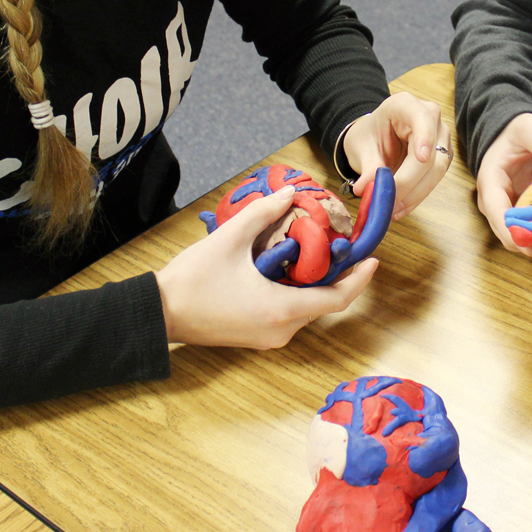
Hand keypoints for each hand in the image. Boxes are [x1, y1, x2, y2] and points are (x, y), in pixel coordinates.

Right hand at [157, 186, 376, 348]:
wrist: (159, 313)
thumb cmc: (193, 280)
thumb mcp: (230, 239)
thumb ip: (263, 213)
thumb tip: (290, 194)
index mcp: (281, 310)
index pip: (336, 299)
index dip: (359, 279)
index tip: (372, 259)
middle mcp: (281, 330)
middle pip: (323, 304)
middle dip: (338, 276)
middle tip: (344, 247)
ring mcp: (268, 337)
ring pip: (305, 309)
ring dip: (314, 284)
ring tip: (318, 252)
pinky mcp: (256, 336)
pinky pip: (288, 314)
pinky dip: (296, 293)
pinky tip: (289, 268)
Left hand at [342, 93, 451, 219]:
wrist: (374, 139)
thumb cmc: (369, 136)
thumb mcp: (362, 147)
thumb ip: (368, 166)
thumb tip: (369, 188)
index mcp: (405, 105)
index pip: (421, 118)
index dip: (424, 138)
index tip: (422, 158)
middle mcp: (429, 118)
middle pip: (431, 153)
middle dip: (410, 181)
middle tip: (390, 201)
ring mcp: (439, 137)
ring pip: (437, 170)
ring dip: (415, 193)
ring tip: (393, 209)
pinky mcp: (442, 156)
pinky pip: (434, 180)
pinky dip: (417, 196)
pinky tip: (401, 207)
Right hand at [475, 112, 531, 254]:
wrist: (515, 133)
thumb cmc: (518, 130)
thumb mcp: (530, 128)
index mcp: (490, 182)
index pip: (496, 213)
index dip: (511, 233)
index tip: (530, 249)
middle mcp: (494, 201)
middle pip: (507, 231)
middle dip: (530, 242)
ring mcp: (507, 207)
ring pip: (519, 233)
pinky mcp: (520, 210)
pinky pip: (531, 227)